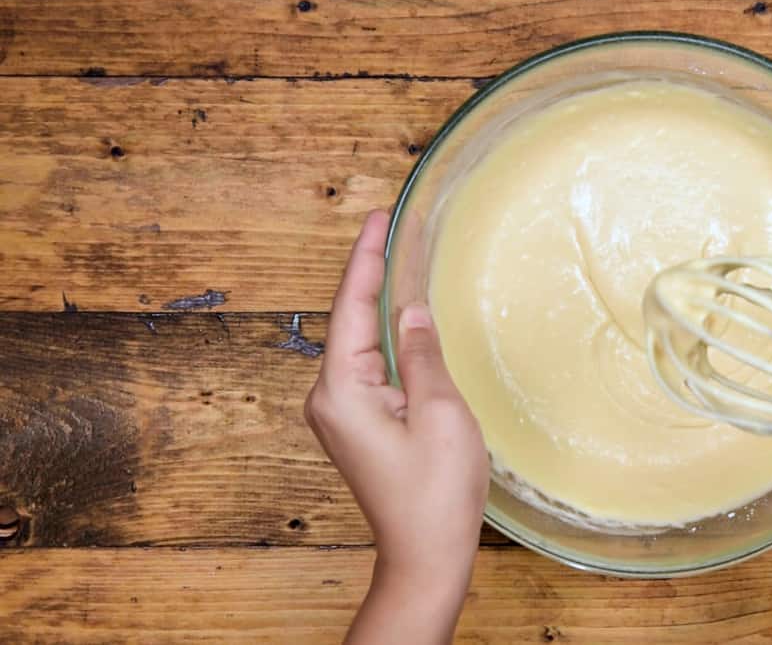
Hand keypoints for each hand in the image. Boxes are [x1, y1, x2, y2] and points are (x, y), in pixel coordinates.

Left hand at [305, 210, 489, 643]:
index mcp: (342, 392)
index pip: (350, 308)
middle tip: (388, 225)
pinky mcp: (358, 425)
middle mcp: (330, 399)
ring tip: (394, 257)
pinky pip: (369, 367)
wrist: (425, 555)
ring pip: (359, 344)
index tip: (376, 218)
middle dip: (369, 273)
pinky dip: (384, 337)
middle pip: (349, 321)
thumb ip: (422, 354)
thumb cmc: (436, 493)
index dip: (366, 260)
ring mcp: (341, 414)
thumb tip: (409, 310)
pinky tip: (399, 317)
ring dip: (377, 304)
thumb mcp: (440, 412)